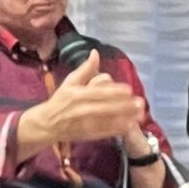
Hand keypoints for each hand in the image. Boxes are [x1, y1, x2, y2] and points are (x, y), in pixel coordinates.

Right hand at [18, 51, 145, 156]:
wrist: (47, 124)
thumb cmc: (60, 100)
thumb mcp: (70, 82)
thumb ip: (85, 68)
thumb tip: (95, 52)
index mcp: (77, 94)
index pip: (98, 92)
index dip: (113, 91)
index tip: (129, 89)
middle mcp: (81, 109)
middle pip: (105, 108)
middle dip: (124, 106)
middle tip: (140, 103)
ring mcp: (85, 124)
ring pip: (107, 121)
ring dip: (125, 118)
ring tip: (140, 115)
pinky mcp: (88, 135)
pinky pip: (105, 132)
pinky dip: (117, 130)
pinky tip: (130, 126)